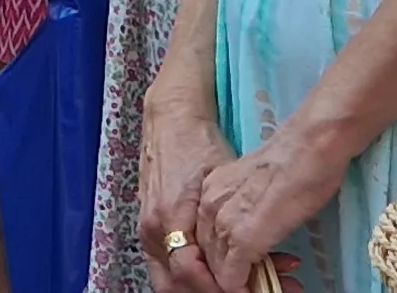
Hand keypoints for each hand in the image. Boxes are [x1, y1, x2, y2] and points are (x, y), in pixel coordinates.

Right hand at [140, 101, 239, 292]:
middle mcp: (153, 229)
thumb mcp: (220, 177)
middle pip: (173, 286)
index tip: (247, 290)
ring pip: (167, 282)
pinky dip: (189, 278)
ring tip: (236, 287)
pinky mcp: (150, 229)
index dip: (219, 287)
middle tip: (244, 292)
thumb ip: (226, 222)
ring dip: (199, 289)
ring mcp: (147, 231)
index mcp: (170, 216)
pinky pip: (165, 268)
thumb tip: (249, 258)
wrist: (170, 120)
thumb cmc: (198, 144)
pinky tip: (217, 274)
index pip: (189, 272)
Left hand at [193, 137, 345, 292]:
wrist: (309, 147)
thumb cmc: (294, 163)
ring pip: (218, 275)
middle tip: (268, 283)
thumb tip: (251, 239)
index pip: (204, 244)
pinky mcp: (242, 239)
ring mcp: (222, 225)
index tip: (250, 272)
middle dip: (235, 279)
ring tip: (279, 285)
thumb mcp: (254, 190)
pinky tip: (268, 288)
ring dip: (245, 286)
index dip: (223, 265)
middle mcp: (207, 210)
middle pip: (208, 262)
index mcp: (207, 196)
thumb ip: (242, 213)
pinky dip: (246, 290)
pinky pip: (232, 280)